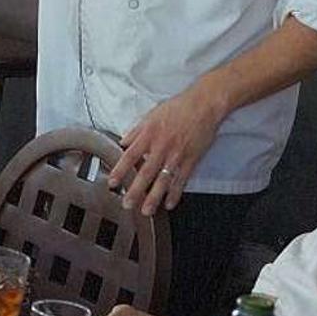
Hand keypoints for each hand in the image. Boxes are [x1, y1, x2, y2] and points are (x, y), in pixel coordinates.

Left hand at [108, 88, 226, 214]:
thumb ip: (136, 131)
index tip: (112, 182)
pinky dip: (175, 193)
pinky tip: (169, 203)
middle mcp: (162, 147)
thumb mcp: (151, 114)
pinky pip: (181, 180)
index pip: (130, 155)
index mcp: (149, 134)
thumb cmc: (178, 108)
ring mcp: (177, 155)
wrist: (204, 105)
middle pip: (146, 172)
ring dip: (154, 197)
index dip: (120, 170)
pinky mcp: (191, 160)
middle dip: (135, 190)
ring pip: (163, 180)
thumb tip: (123, 142)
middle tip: (127, 204)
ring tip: (146, 210)